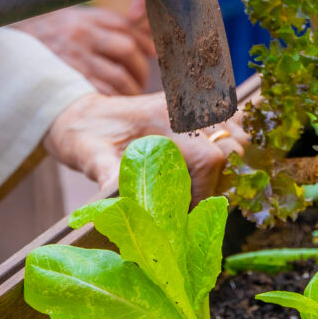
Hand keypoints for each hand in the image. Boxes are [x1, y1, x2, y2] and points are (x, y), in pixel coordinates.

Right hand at [14, 3, 155, 95]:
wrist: (5, 53)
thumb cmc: (47, 37)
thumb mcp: (73, 20)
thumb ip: (109, 26)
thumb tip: (150, 44)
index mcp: (85, 19)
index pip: (128, 28)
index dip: (145, 45)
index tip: (150, 57)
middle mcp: (81, 36)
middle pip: (128, 50)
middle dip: (140, 69)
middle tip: (140, 81)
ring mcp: (73, 61)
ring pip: (118, 77)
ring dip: (131, 90)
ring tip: (129, 96)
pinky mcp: (66, 85)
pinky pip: (102, 95)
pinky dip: (113, 101)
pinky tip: (112, 105)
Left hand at [42, 92, 246, 201]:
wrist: (79, 113)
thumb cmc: (83, 135)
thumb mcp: (88, 154)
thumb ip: (104, 171)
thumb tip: (115, 198)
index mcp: (162, 120)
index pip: (209, 157)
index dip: (206, 190)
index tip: (187, 212)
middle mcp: (183, 108)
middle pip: (233, 146)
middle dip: (223, 180)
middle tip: (195, 202)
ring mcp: (192, 106)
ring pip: (238, 134)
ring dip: (230, 163)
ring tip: (203, 185)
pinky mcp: (193, 109)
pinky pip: (231, 121)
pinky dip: (231, 143)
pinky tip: (213, 165)